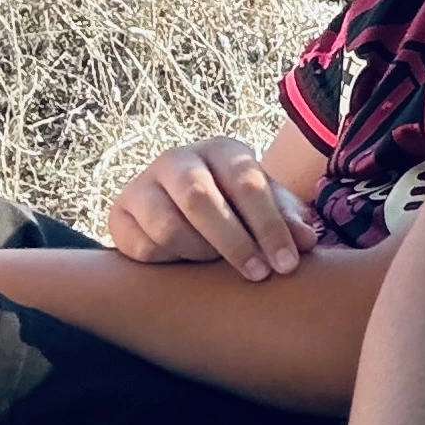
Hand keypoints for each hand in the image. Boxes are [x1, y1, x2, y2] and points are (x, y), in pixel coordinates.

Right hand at [105, 136, 317, 277]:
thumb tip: (306, 241)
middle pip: (202, 200)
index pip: (247, 182)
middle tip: (257, 275)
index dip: (270, 226)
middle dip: (234, 243)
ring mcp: (143, 185)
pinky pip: (144, 247)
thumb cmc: (237, 208)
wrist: (179, 210)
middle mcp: (178, 159)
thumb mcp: (265, 208)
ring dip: (200, 253)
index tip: (286, 264)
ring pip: (169, 226)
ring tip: (216, 264)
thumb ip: (287, 220)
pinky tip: (185, 264)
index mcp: (221, 150)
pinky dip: (170, 262)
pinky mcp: (119, 214)